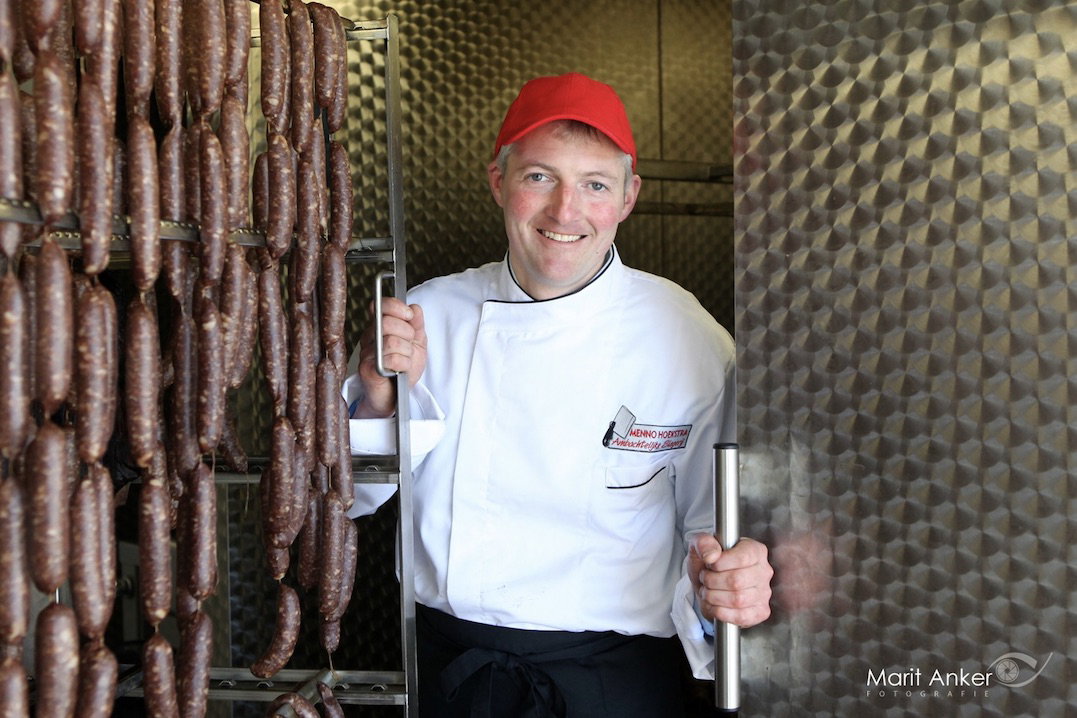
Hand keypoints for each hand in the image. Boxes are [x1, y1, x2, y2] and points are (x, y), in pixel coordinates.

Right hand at [354, 297, 425, 417]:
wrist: (396, 397)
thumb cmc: (403, 369)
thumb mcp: (417, 343)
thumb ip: (416, 324)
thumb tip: (414, 308)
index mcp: (380, 327)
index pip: (381, 305)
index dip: (396, 307)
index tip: (409, 316)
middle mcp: (370, 337)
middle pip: (388, 322)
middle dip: (408, 334)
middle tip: (410, 347)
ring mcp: (367, 353)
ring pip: (393, 342)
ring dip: (407, 353)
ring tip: (405, 361)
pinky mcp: (368, 369)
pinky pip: (392, 359)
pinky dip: (404, 365)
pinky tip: (401, 370)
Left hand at [689, 534, 772, 628]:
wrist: (708, 584)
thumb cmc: (708, 563)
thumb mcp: (699, 546)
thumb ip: (703, 543)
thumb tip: (712, 556)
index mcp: (754, 550)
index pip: (742, 558)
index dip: (720, 563)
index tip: (710, 564)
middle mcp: (764, 571)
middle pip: (737, 581)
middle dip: (712, 581)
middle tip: (705, 579)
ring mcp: (764, 593)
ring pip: (738, 600)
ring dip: (714, 597)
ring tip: (708, 591)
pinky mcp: (760, 612)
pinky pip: (741, 616)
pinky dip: (721, 612)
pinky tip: (715, 604)